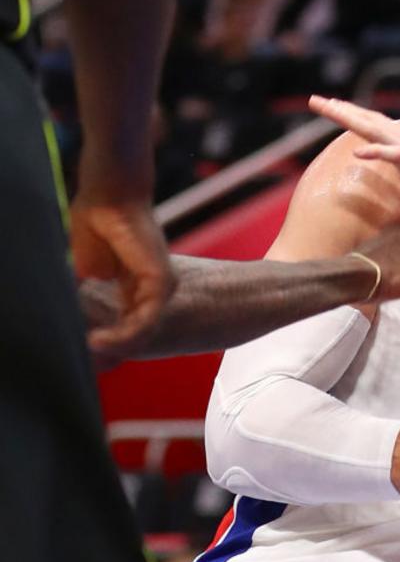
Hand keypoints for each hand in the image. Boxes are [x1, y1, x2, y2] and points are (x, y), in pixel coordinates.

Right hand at [73, 196, 174, 361]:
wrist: (109, 199)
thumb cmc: (95, 226)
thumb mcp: (87, 272)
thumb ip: (87, 298)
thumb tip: (76, 324)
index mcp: (134, 288)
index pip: (126, 328)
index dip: (104, 345)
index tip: (83, 354)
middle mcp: (152, 290)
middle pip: (136, 335)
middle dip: (109, 352)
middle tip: (85, 362)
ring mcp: (160, 287)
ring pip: (142, 332)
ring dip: (114, 347)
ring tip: (88, 351)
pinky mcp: (162, 281)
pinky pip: (146, 319)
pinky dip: (123, 335)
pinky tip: (97, 341)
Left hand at [309, 95, 399, 218]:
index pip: (377, 123)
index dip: (354, 114)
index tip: (333, 106)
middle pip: (370, 121)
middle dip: (341, 110)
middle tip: (316, 100)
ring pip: (376, 131)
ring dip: (351, 119)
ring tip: (329, 109)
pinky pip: (394, 157)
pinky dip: (376, 152)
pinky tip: (358, 151)